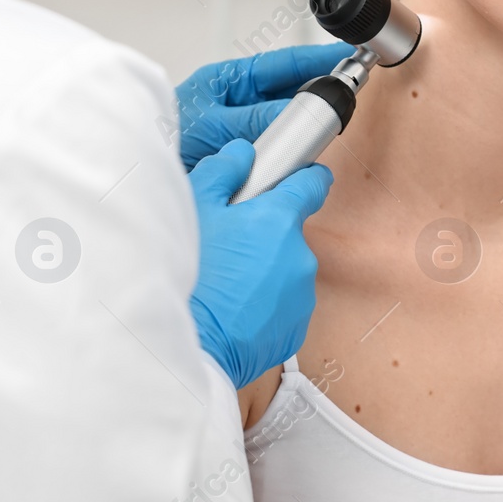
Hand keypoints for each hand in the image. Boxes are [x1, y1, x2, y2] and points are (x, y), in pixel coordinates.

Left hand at [173, 42, 353, 170]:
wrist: (138, 174)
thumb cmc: (161, 137)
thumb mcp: (211, 126)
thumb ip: (254, 120)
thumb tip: (293, 114)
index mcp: (229, 79)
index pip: (283, 64)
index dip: (317, 60)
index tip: (346, 56)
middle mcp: (239, 100)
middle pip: (290, 91)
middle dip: (317, 94)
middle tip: (344, 96)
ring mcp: (244, 125)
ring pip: (285, 120)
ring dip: (302, 126)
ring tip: (326, 126)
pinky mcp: (245, 152)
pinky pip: (276, 147)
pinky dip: (289, 151)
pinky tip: (301, 156)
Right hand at [187, 139, 332, 388]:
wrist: (191, 346)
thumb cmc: (190, 275)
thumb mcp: (193, 207)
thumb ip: (224, 172)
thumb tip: (244, 155)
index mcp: (279, 219)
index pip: (313, 184)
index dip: (305, 178)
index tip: (298, 177)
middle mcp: (300, 255)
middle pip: (289, 231)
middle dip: (265, 233)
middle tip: (228, 242)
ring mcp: (301, 294)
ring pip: (286, 269)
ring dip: (264, 269)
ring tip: (226, 281)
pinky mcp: (296, 327)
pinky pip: (283, 303)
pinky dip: (264, 302)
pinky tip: (233, 306)